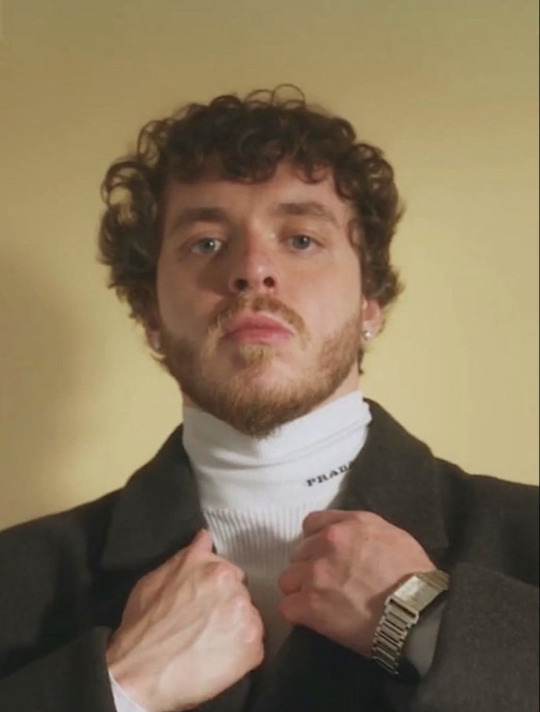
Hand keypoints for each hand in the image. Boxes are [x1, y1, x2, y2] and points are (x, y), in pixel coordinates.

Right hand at [106, 530, 263, 711]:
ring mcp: (246, 617)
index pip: (229, 572)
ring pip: (249, 619)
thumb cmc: (143, 625)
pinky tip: (218, 659)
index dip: (216, 589)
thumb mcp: (158, 577)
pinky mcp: (252, 647)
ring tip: (211, 644)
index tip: (205, 602)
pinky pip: (254, 647)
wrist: (140, 672)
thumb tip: (205, 538)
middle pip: (242, 593)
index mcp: (214, 567)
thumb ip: (189, 557)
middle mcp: (234, 586)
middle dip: (228, 605)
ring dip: (236, 628)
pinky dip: (240, 654)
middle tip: (207, 624)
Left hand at [278, 510, 434, 656]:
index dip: (315, 540)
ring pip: (288, 579)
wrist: (417, 613)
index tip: (323, 555)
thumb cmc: (413, 575)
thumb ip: (360, 531)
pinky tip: (313, 619)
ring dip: (300, 591)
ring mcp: (314, 574)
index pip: (311, 524)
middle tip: (327, 585)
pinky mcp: (309, 604)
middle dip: (309, 567)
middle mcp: (325, 543)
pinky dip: (298, 614)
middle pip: (299, 553)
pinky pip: (288, 607)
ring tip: (318, 604)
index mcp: (346, 525)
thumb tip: (348, 538)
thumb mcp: (390, 535)